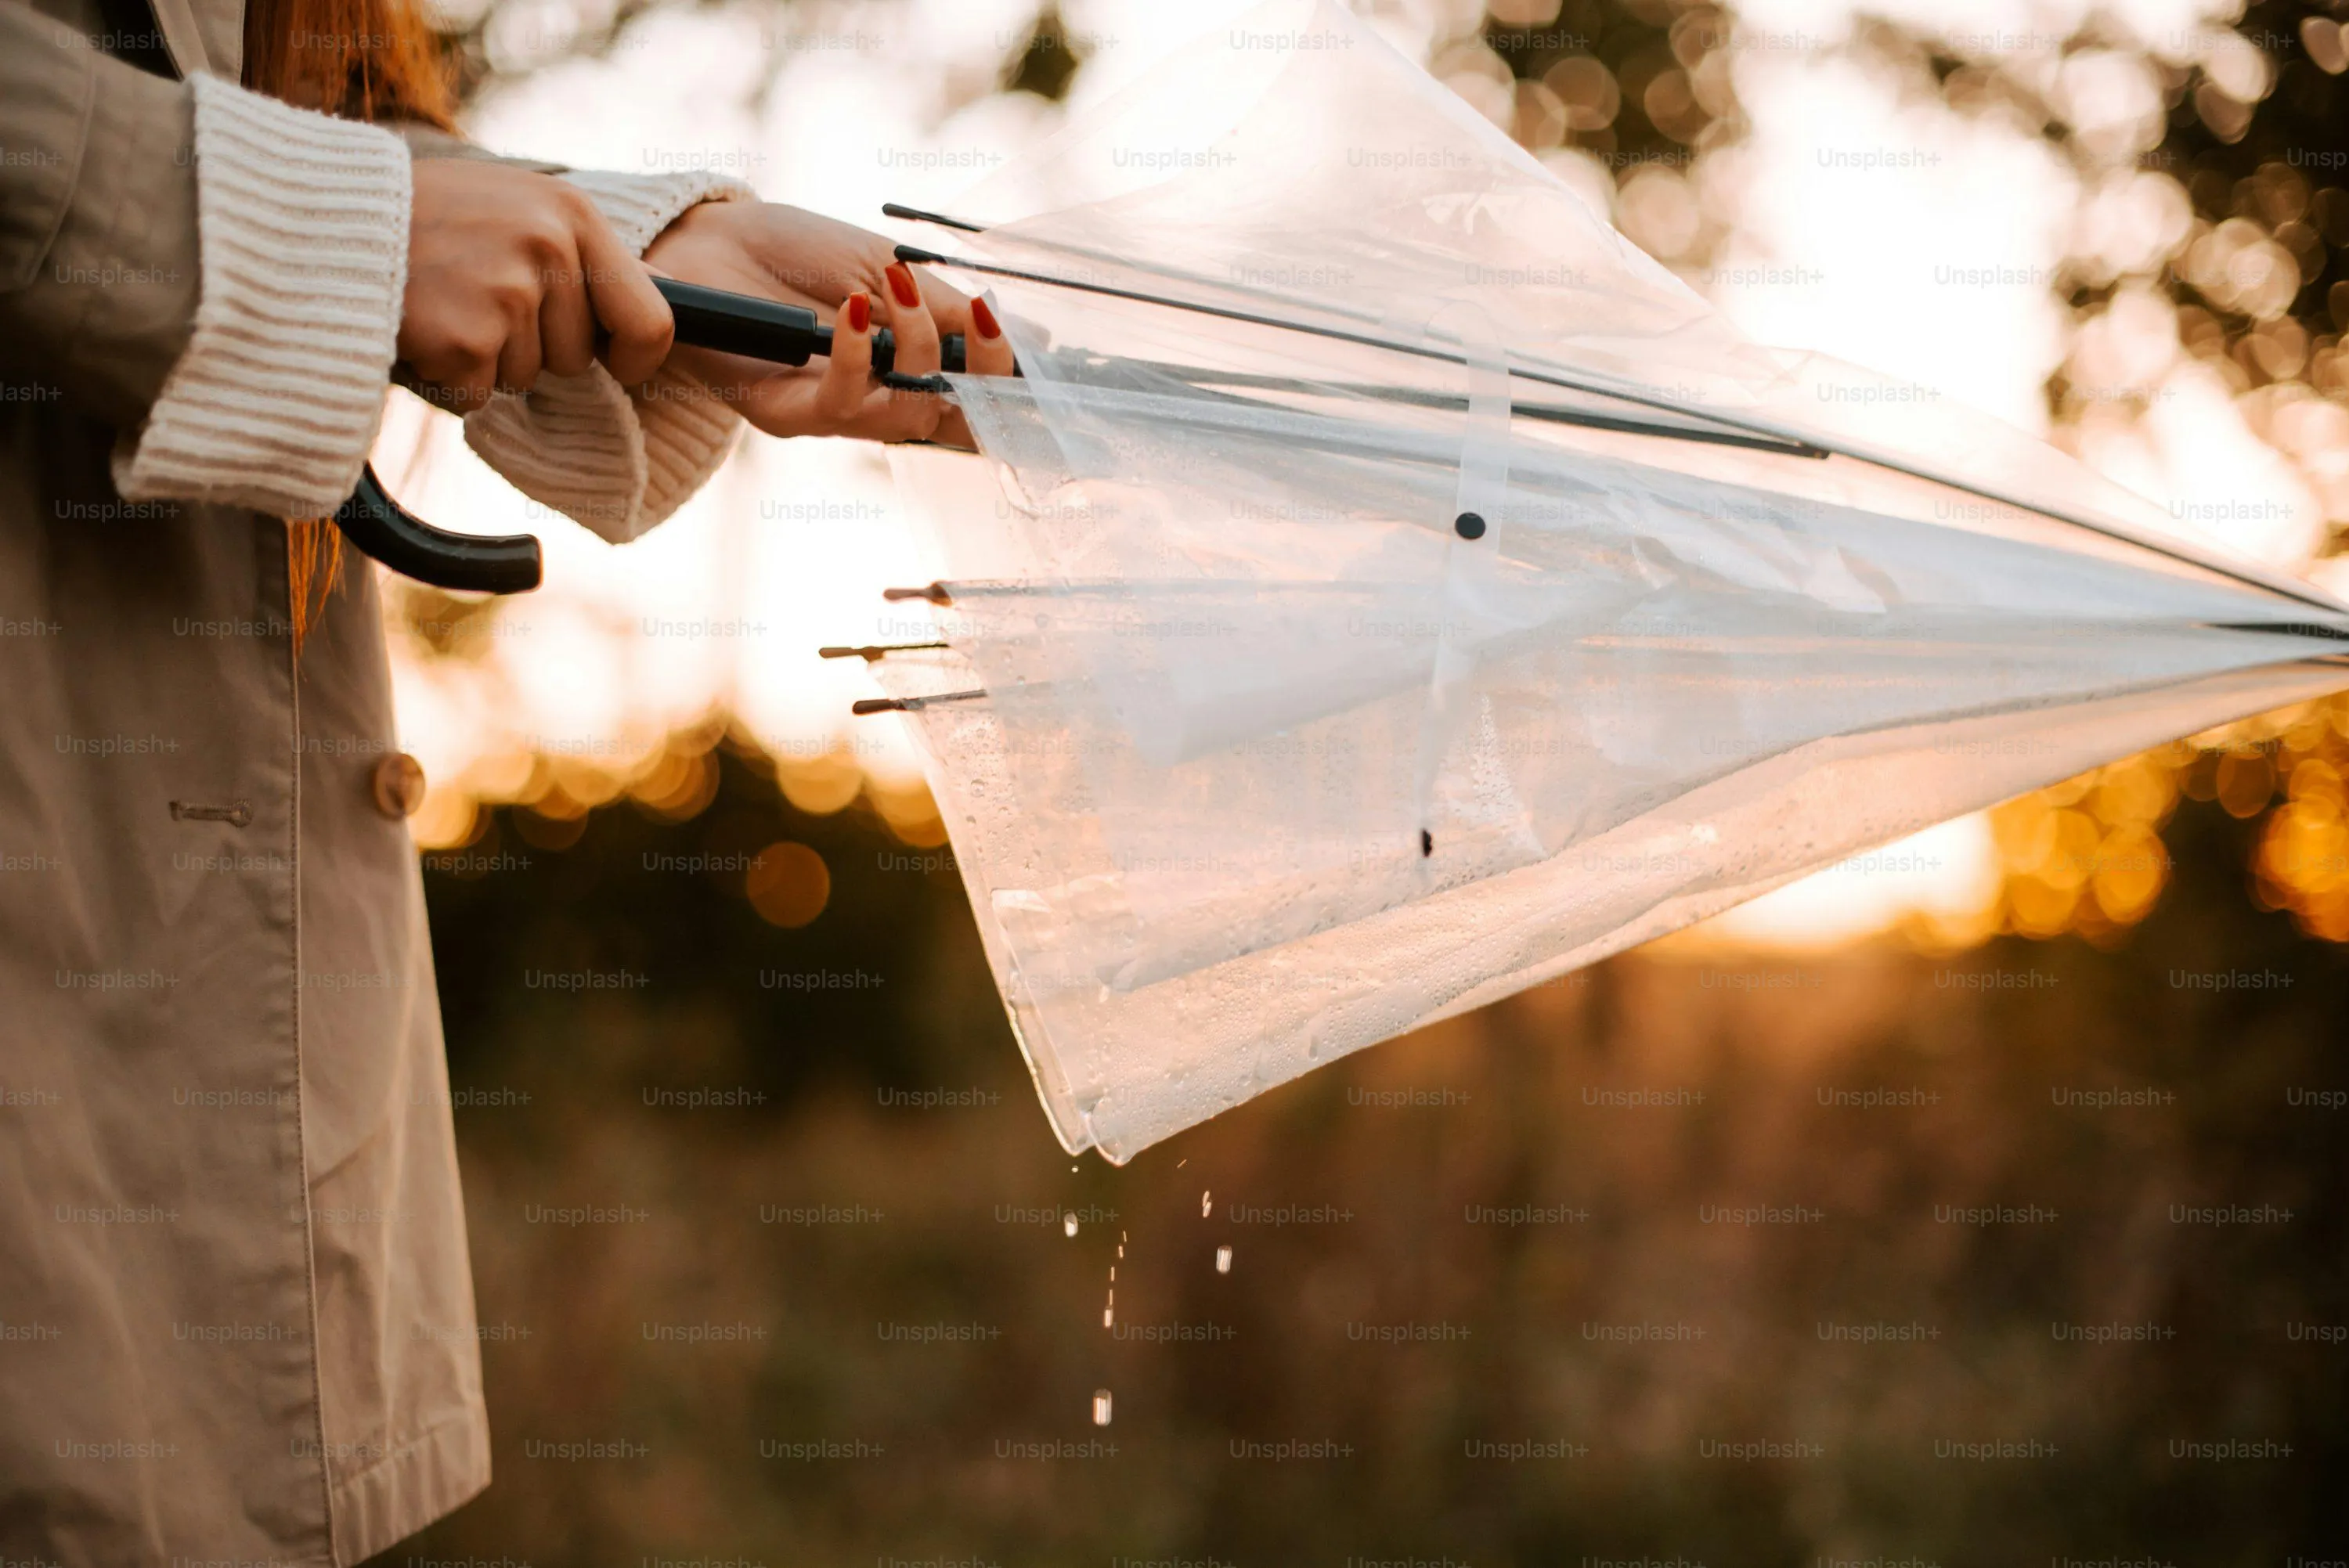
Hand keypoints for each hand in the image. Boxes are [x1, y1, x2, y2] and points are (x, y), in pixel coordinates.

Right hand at [399, 160, 673, 412]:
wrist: (316, 218)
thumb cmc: (424, 219)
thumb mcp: (515, 209)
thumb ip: (580, 256)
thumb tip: (666, 298)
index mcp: (572, 216)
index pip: (652, 321)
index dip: (636, 358)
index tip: (615, 363)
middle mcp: (548, 249)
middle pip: (579, 357)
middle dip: (532, 348)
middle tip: (473, 299)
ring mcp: (506, 293)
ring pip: (525, 376)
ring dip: (481, 359)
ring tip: (439, 302)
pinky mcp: (464, 337)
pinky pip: (477, 394)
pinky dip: (445, 378)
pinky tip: (416, 326)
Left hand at [640, 199, 1013, 446]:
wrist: (705, 242)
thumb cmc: (793, 251)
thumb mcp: (883, 266)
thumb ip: (940, 304)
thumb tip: (1016, 332)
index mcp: (908, 367)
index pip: (975, 397)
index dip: (1008, 386)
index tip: (1028, 342)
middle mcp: (879, 400)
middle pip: (954, 418)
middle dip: (982, 370)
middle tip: (981, 317)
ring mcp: (836, 413)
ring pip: (906, 415)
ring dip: (917, 351)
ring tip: (897, 290)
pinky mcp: (788, 415)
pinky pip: (843, 405)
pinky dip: (859, 356)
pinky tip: (854, 307)